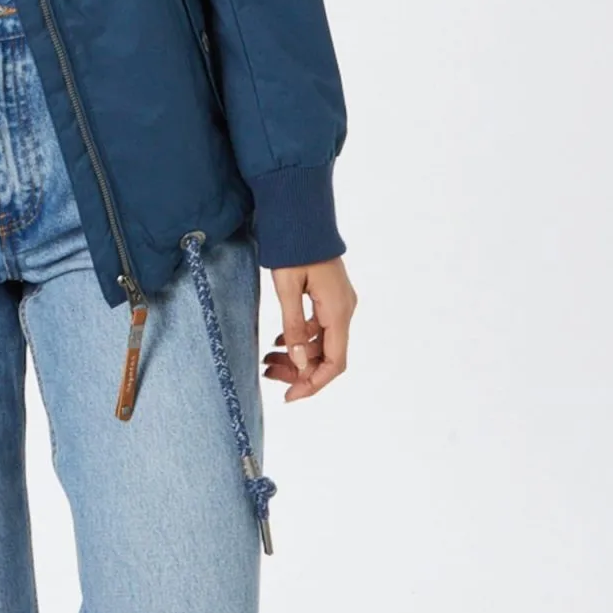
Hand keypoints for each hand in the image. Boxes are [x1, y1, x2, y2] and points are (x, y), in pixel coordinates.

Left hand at [262, 257, 355, 399]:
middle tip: (268, 376)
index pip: (335, 362)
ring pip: (321, 343)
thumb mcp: (287, 288)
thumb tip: (300, 363)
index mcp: (337, 311)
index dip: (314, 383)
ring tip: (268, 361)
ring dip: (297, 356)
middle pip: (327, 355)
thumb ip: (295, 326)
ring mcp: (338, 303)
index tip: (289, 397)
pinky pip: (319, 327)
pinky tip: (280, 341)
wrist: (302, 215)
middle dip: (299, 371)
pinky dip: (300, 339)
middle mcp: (344, 310)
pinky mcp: (330, 297)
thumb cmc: (294, 248)